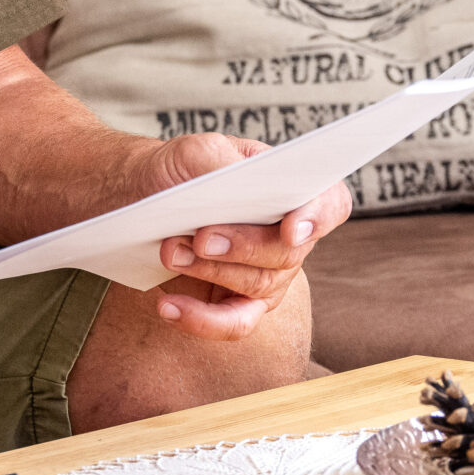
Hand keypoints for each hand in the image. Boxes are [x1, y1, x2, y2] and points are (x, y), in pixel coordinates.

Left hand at [134, 134, 351, 338]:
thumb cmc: (180, 169)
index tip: (291, 229)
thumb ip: (222, 164)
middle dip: (242, 247)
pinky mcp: (238, 304)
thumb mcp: (195, 151)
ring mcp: (268, 274)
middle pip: (288, 253)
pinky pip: (234, 323)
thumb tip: (240, 187)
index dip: (318, 217)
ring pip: (258, 286)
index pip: (330, 204)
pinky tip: (168, 305)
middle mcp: (287, 236)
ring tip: (170, 252)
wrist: (143, 195)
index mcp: (290, 188)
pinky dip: (202, 319)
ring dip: (210, 271)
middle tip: (199, 237)